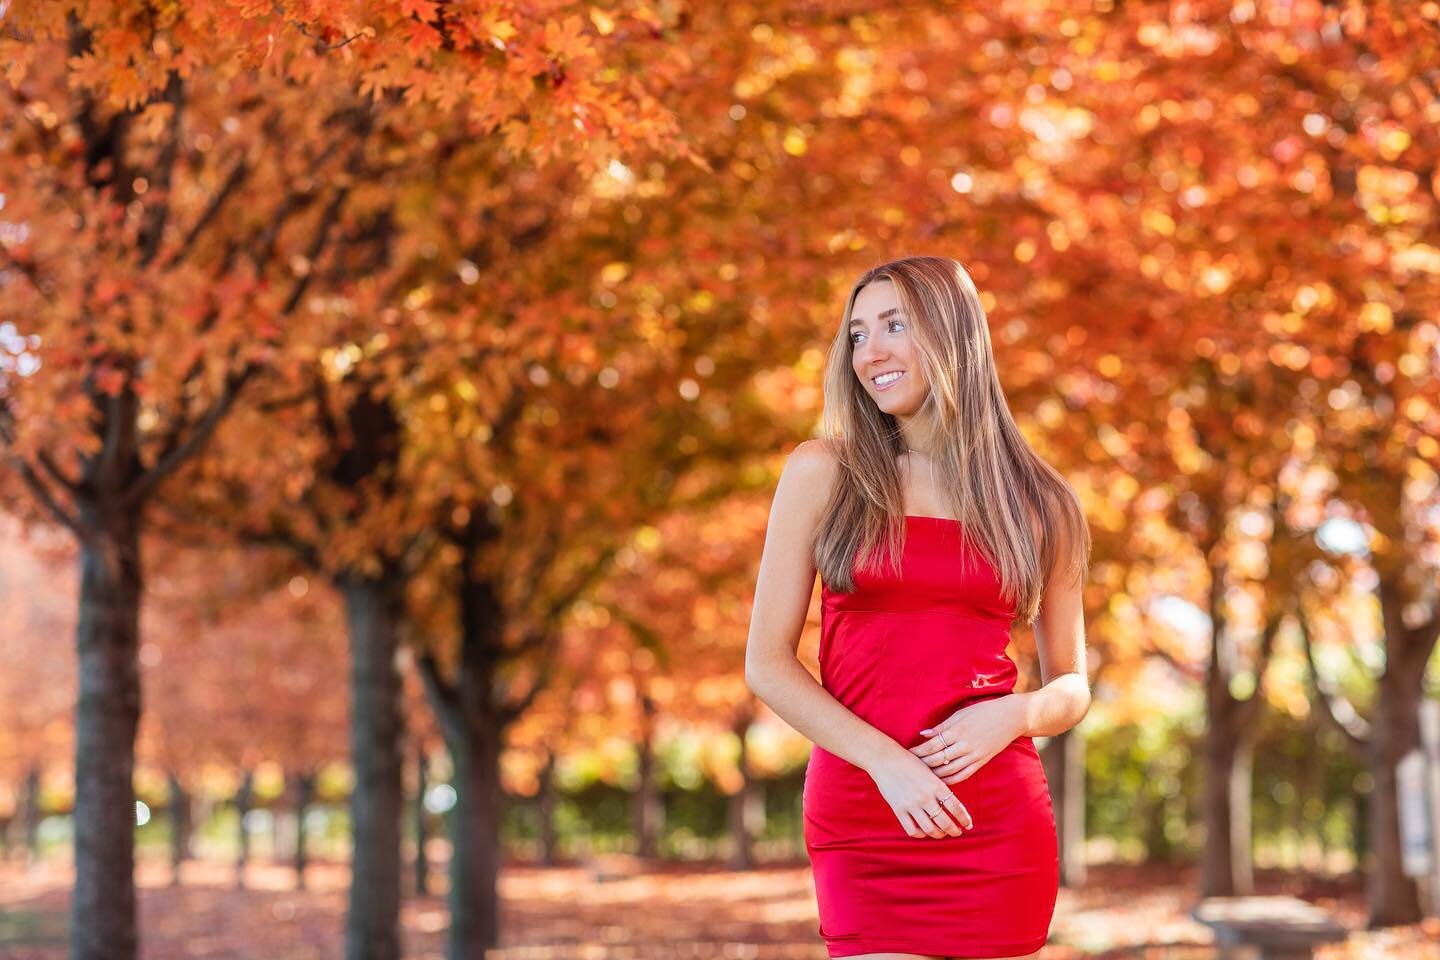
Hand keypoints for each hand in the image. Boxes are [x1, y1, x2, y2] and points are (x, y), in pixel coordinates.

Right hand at [864, 745, 972, 838]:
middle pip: (945, 822)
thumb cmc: (909, 762)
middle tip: (958, 832)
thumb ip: (940, 787)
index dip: (964, 819)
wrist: (885, 758)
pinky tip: (924, 831)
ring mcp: (912, 804)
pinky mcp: (899, 809)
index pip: (956, 807)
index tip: (968, 824)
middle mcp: (926, 797)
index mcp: (936, 785)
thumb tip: (952, 804)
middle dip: (954, 830)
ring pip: (930, 829)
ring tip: (942, 833)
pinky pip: (912, 830)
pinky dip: (920, 834)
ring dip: (939, 834)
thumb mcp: (929, 771)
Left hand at [910, 694, 1025, 785]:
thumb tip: (923, 734)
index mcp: (957, 730)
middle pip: (938, 759)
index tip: (906, 754)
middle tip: (910, 768)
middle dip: (923, 764)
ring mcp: (974, 755)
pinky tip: (941, 781)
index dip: (918, 751)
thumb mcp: (960, 714)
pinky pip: (963, 775)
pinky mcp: (981, 762)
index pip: (932, 745)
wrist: (1010, 717)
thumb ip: (941, 727)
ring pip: (949, 770)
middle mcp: (964, 745)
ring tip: (922, 776)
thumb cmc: (983, 712)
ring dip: (934, 774)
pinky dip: (950, 780)